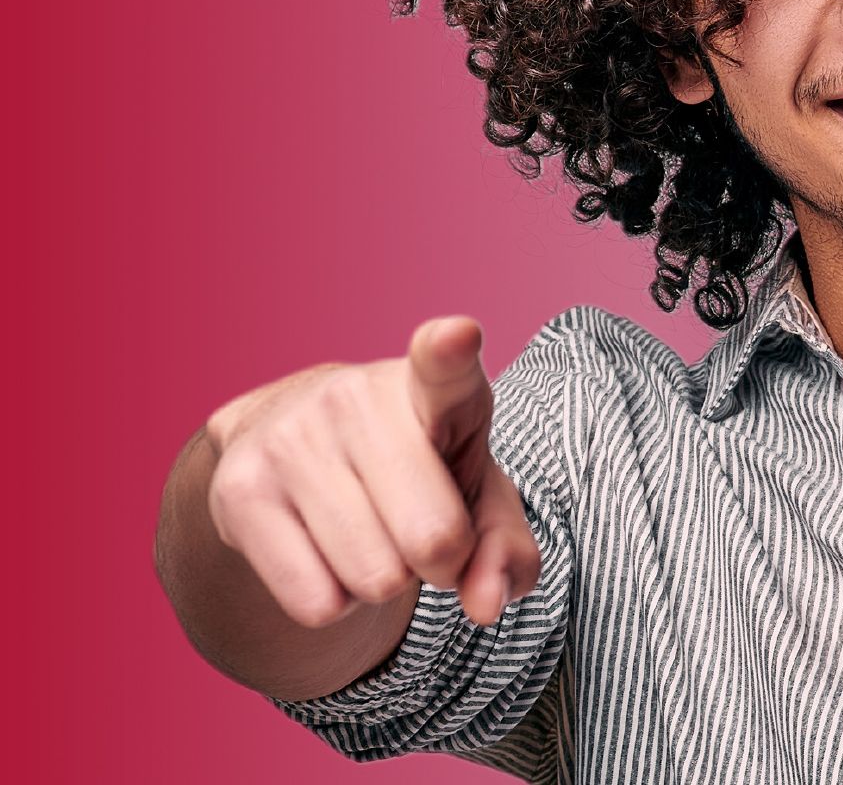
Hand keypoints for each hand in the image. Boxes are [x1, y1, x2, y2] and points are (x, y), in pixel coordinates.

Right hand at [202, 317, 539, 628]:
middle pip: (433, 539)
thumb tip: (485, 604)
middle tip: (418, 529)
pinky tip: (323, 551)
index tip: (457, 336)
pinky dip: (334, 602)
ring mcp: (291, 438)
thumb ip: (506, 548)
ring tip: (369, 531)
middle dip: (440, 562)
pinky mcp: (238, 489)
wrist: (296, 453)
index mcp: (433, 385)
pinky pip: (317, 604)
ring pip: (375, 579)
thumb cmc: (415, 472)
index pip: (443, 366)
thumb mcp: (477, 497)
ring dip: (384, 581)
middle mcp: (356, 396)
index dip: (450, 352)